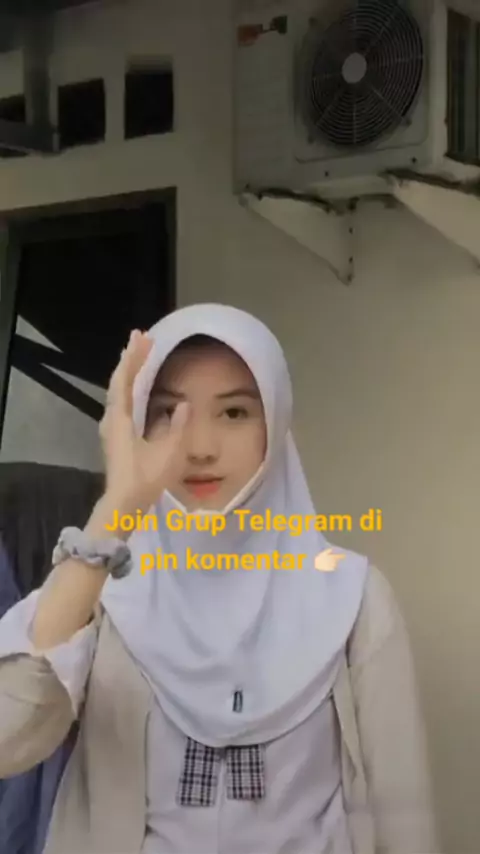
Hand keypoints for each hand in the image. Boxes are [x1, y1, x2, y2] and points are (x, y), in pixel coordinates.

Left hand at [99, 329, 188, 515]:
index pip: (124, 380)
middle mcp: (112, 419)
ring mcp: (112, 429)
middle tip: (142, 338)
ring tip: (140, 356)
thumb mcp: (168, 452)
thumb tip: (184, 404)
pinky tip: (136, 388)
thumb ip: (178, 426)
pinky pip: (121, 402)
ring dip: (129, 373)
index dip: (134, 358)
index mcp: (120, 418)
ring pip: (118, 392)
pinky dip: (129, 388)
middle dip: (131, 359)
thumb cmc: (145, 478)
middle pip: (119, 382)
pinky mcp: (116, 437)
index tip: (142, 337)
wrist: (123, 505)